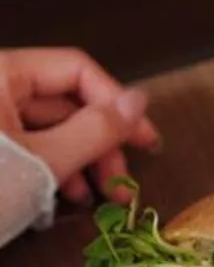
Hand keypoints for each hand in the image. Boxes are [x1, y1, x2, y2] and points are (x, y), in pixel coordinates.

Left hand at [0, 48, 160, 206]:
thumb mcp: (44, 161)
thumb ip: (95, 130)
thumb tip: (140, 99)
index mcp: (1, 73)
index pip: (76, 69)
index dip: (117, 104)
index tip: (145, 142)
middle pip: (65, 101)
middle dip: (101, 144)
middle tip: (127, 182)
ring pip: (50, 126)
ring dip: (84, 160)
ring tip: (103, 197)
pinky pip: (28, 142)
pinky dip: (54, 165)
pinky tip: (70, 194)